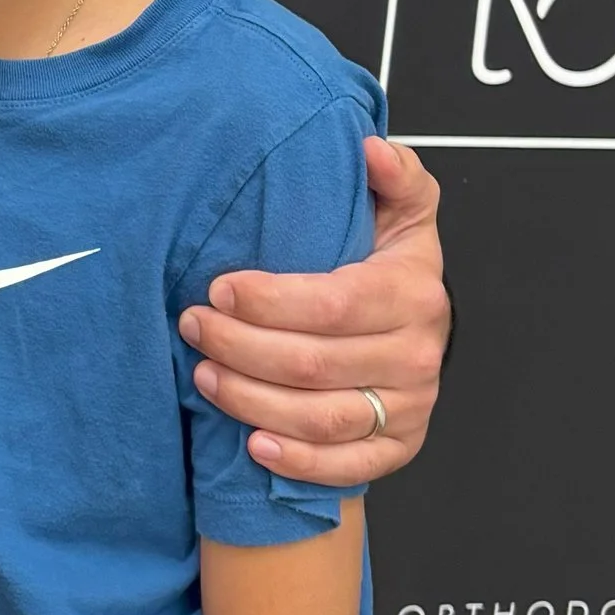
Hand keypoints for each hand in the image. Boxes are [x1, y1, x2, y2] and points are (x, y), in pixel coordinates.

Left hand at [179, 136, 448, 485]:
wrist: (421, 329)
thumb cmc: (392, 266)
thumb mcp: (403, 211)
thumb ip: (394, 175)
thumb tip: (370, 149)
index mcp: (412, 293)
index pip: (333, 304)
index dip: (269, 302)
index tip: (218, 288)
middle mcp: (416, 356)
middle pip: (314, 365)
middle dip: (240, 347)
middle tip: (193, 326)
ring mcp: (409, 408)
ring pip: (320, 418)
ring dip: (251, 401)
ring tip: (204, 375)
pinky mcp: (398, 447)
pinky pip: (345, 466)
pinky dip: (298, 462)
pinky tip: (253, 444)